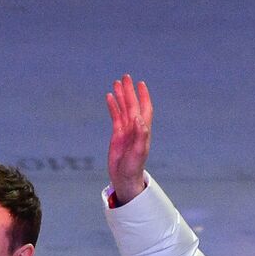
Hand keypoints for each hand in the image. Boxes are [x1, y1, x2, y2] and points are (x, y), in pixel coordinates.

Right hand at [105, 75, 151, 204]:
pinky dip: (113, 107)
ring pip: (123, 109)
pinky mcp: (117, 135)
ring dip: (121, 96)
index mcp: (143, 130)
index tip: (140, 83)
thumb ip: (141, 135)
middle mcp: (135, 128)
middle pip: (133, 105)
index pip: (145, 109)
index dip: (143, 96)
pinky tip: (109, 97)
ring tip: (116, 82)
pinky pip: (115, 117)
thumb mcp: (139, 152)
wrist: (125, 179)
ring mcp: (126, 131)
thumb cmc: (134, 167)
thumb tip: (139, 118)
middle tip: (125, 77)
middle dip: (129, 91)